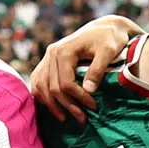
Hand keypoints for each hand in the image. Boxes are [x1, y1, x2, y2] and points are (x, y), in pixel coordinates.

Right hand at [28, 16, 142, 122]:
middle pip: (52, 87)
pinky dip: (42, 95)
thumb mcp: (108, 52)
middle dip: (67, 106)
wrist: (105, 28)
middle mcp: (51, 54)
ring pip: (40, 86)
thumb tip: (88, 90)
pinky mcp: (48, 61)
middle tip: (83, 119)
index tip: (93, 107)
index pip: (65, 83)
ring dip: (51, 105)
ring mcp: (47, 57)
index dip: (78, 98)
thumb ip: (98, 69)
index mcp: (63, 51)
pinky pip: (38, 81)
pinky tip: (51, 106)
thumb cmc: (109, 38)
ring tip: (65, 118)